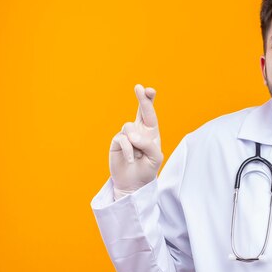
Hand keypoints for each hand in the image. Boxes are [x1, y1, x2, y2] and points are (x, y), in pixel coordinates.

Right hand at [109, 84, 163, 199]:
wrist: (134, 183)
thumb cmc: (147, 169)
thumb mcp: (155, 157)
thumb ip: (148, 144)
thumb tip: (131, 134)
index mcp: (151, 132)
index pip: (150, 114)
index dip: (149, 101)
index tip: (149, 90)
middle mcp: (139, 131)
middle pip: (140, 111)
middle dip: (142, 99)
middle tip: (139, 87)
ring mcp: (127, 135)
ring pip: (130, 127)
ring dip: (136, 142)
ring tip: (139, 156)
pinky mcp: (116, 142)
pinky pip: (122, 140)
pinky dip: (129, 150)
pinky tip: (132, 160)